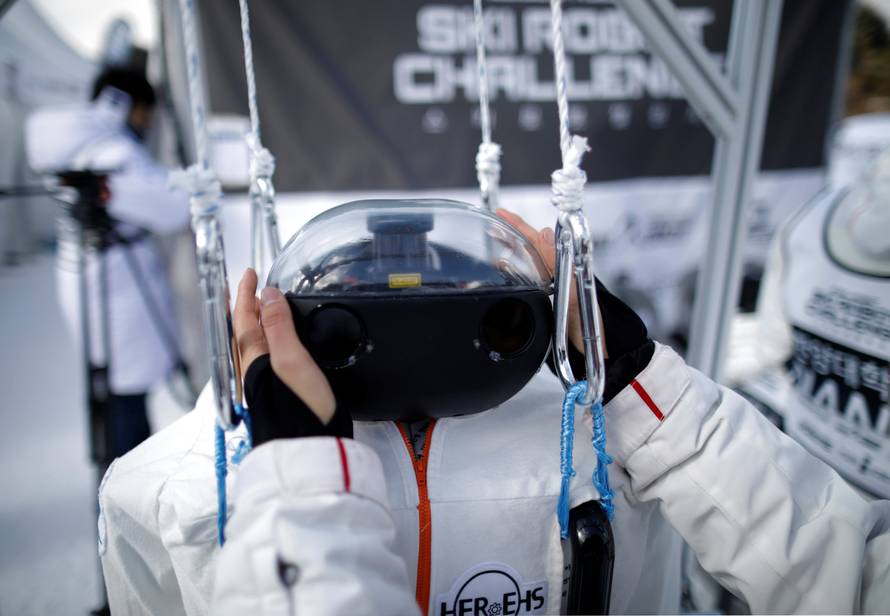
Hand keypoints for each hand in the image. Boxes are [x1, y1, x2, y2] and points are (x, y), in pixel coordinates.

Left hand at [233, 268, 335, 423]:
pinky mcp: (275, 392)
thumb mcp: (292, 360)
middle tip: (253, 285)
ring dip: (255, 322)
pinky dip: (266, 339)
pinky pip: (262, 356)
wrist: (311, 447)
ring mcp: (262, 383)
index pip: (244, 318)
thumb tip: (268, 294)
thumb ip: (279, 326)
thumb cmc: (302, 407)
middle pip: (243, 330)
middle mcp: (252, 370)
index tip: (250, 273)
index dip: (246, 293)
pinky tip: (277, 341)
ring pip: (251, 344)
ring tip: (263, 307)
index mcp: (253, 359)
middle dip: (246, 305)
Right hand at [496, 209, 606, 358]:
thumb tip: (545, 234)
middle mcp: (561, 273)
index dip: (519, 226)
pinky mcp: (552, 302)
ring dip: (513, 251)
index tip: (502, 214)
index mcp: (566, 266)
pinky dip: (516, 272)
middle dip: (513, 234)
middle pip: (533, 247)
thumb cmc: (589, 324)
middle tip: (494, 224)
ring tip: (497, 243)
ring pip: (531, 262)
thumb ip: (558, 263)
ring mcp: (556, 287)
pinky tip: (506, 273)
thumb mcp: (572, 290)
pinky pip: (531, 280)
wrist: (598, 352)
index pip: (539, 239)